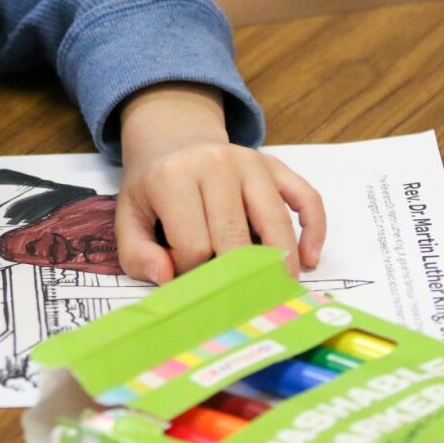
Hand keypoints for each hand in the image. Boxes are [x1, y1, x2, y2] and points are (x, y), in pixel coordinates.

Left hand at [113, 84, 325, 283]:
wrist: (174, 140)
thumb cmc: (154, 186)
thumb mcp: (129, 214)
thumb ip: (136, 252)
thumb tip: (166, 278)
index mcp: (172, 177)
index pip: (194, 245)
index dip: (192, 272)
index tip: (188, 277)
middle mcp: (215, 165)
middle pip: (236, 238)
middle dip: (238, 276)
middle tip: (241, 302)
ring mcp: (250, 162)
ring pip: (275, 221)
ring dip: (281, 263)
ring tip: (280, 292)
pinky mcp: (275, 166)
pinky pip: (307, 198)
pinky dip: (314, 230)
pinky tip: (310, 259)